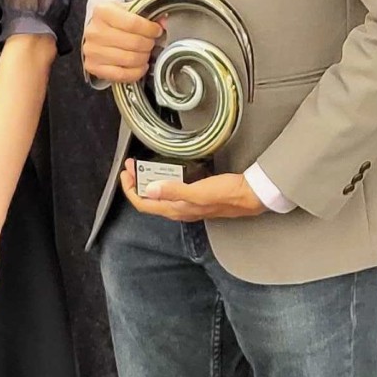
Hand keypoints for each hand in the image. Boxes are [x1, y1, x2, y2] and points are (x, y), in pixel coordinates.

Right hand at [82, 0, 163, 87]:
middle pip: (134, 42)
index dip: (150, 29)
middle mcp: (95, 31)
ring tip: (145, 53)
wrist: (96, 32)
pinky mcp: (93, 67)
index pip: (133, 23)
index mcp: (103, 12)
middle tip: (151, 42)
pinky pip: (121, 74)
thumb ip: (145, 14)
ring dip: (144, 58)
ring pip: (130, 59)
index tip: (156, 31)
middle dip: (148, 44)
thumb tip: (164, 21)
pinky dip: (136, 72)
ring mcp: (93, 51)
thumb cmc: (113, 21)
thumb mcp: (127, 10)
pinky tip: (140, 66)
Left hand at [120, 159, 263, 221]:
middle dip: (136, 182)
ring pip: (159, 195)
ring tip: (143, 166)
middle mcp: (179, 210)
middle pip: (149, 200)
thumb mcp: (199, 192)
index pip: (144, 204)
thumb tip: (150, 189)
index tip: (126, 174)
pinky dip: (163, 180)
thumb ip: (174, 191)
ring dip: (148, 181)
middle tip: (131, 166)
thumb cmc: (228, 194)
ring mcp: (187, 205)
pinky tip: (165, 170)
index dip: (130, 190)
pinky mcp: (195, 197)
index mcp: (177, 210)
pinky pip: (172, 191)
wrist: (251, 195)